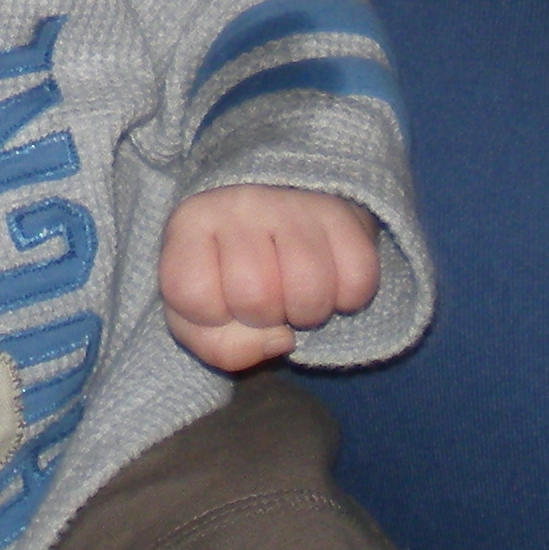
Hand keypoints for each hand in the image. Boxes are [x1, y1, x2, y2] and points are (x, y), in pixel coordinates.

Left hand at [159, 185, 379, 370]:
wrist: (285, 212)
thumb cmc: (233, 274)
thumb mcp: (201, 316)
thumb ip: (219, 347)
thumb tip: (280, 339)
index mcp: (191, 223)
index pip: (193, 293)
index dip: (212, 316)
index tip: (221, 300)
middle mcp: (239, 203)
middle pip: (256, 297)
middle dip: (265, 317)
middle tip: (268, 296)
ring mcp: (292, 203)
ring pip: (310, 291)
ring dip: (308, 312)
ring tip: (297, 290)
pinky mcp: (341, 213)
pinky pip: (357, 281)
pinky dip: (348, 297)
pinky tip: (330, 278)